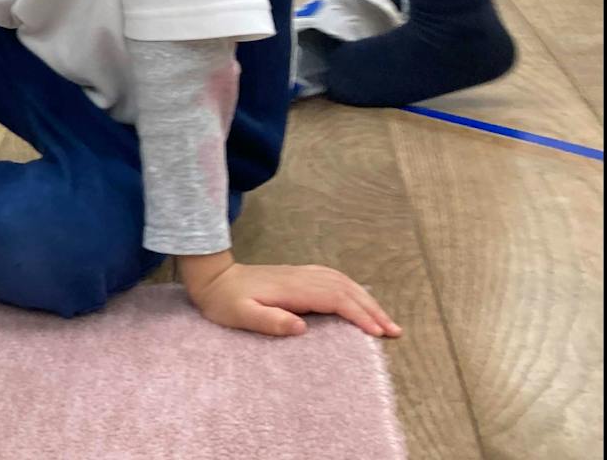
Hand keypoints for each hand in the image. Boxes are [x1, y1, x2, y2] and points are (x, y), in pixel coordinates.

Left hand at [186, 259, 402, 338]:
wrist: (212, 278)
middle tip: (394, 331)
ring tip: (385, 320)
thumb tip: (302, 326)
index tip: (377, 332)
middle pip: (346, 290)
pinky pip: (333, 278)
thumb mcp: (241, 315)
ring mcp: (300, 274)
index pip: (335, 299)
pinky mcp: (297, 276)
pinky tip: (359, 299)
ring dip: (366, 300)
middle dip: (373, 310)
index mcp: (292, 289)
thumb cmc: (224, 301)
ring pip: (343, 283)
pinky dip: (352, 289)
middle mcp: (301, 278)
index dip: (359, 315)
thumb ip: (269, 321)